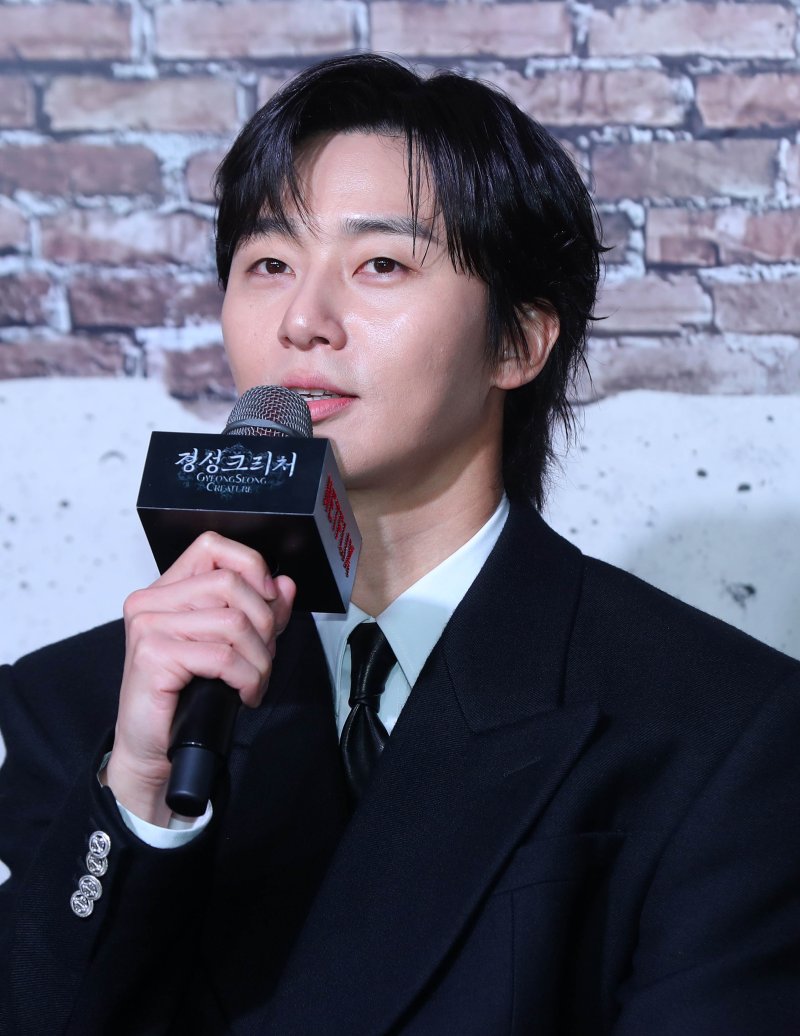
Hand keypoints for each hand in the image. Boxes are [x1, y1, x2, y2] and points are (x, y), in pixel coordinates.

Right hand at [104, 532, 295, 825]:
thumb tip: (284, 585)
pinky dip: (246, 678)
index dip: (251, 566)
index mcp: (167, 591)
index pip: (212, 546)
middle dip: (264, 623)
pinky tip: (243, 694)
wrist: (153, 748)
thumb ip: (258, 612)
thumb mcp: (231, 646)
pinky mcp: (153, 655)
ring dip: (259, 658)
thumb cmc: (185, 698)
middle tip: (263, 657)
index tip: (269, 599)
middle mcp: (151, 602)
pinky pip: (223, 656)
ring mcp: (149, 626)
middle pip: (230, 583)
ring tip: (254, 680)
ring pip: (232, 622)